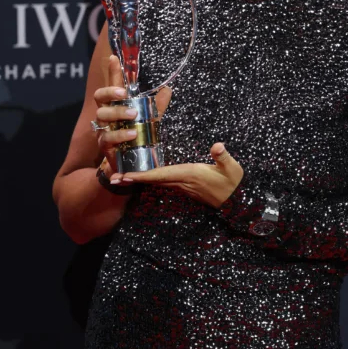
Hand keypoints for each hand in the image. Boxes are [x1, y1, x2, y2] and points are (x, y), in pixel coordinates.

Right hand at [94, 55, 171, 172]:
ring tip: (133, 115)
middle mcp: (106, 115)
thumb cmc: (138, 139)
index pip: (112, 85)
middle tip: (124, 94)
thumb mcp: (149, 120)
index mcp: (116, 106)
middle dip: (110, 93)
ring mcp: (103, 129)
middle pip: (100, 97)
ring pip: (102, 115)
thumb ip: (156, 106)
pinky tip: (132, 134)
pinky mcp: (105, 145)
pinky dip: (121, 134)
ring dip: (117, 113)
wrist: (131, 166)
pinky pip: (108, 137)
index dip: (112, 72)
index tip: (113, 57)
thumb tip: (168, 89)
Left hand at [112, 142, 243, 207]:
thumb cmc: (233, 182)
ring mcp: (180, 185)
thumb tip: (218, 146)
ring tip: (118, 177)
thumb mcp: (232, 169)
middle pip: (151, 180)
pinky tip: (138, 175)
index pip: (161, 174)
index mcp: (188, 174)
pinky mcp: (182, 186)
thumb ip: (224, 157)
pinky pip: (161, 181)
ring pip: (154, 181)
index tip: (126, 175)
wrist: (236, 201)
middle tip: (112, 177)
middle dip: (132, 179)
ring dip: (137, 179)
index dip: (143, 175)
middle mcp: (180, 181)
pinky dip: (148, 178)